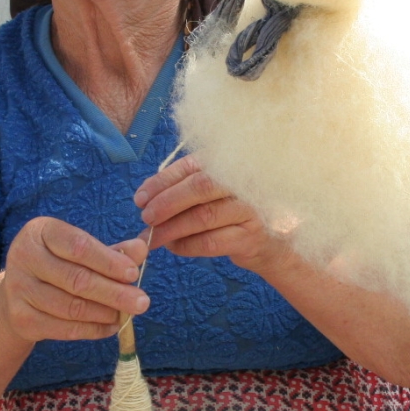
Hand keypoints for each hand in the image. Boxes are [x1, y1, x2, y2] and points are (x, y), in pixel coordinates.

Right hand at [0, 217, 150, 341]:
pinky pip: (64, 329)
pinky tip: (111, 326)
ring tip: (127, 314)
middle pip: (77, 280)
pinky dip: (93, 330)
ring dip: (105, 313)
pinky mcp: (20, 318)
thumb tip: (141, 249)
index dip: (109, 262)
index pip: (79, 247)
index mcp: (40, 231)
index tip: (133, 273)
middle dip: (114, 293)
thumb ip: (112, 250)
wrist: (18, 292)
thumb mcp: (81, 250)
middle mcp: (24, 257)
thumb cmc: (58, 263)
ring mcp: (18, 289)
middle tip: (142, 302)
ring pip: (71, 307)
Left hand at [134, 155, 291, 273]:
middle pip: (199, 187)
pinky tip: (174, 247)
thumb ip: (182, 188)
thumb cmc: (230, 214)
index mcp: (229, 164)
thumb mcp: (210, 194)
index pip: (190, 166)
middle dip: (167, 203)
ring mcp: (250, 209)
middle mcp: (243, 181)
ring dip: (172, 228)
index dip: (161, 182)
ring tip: (153, 237)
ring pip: (203, 216)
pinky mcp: (251, 236)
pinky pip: (211, 242)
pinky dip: (186, 245)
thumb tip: (144, 197)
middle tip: (145, 218)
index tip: (140, 198)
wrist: (269, 242)